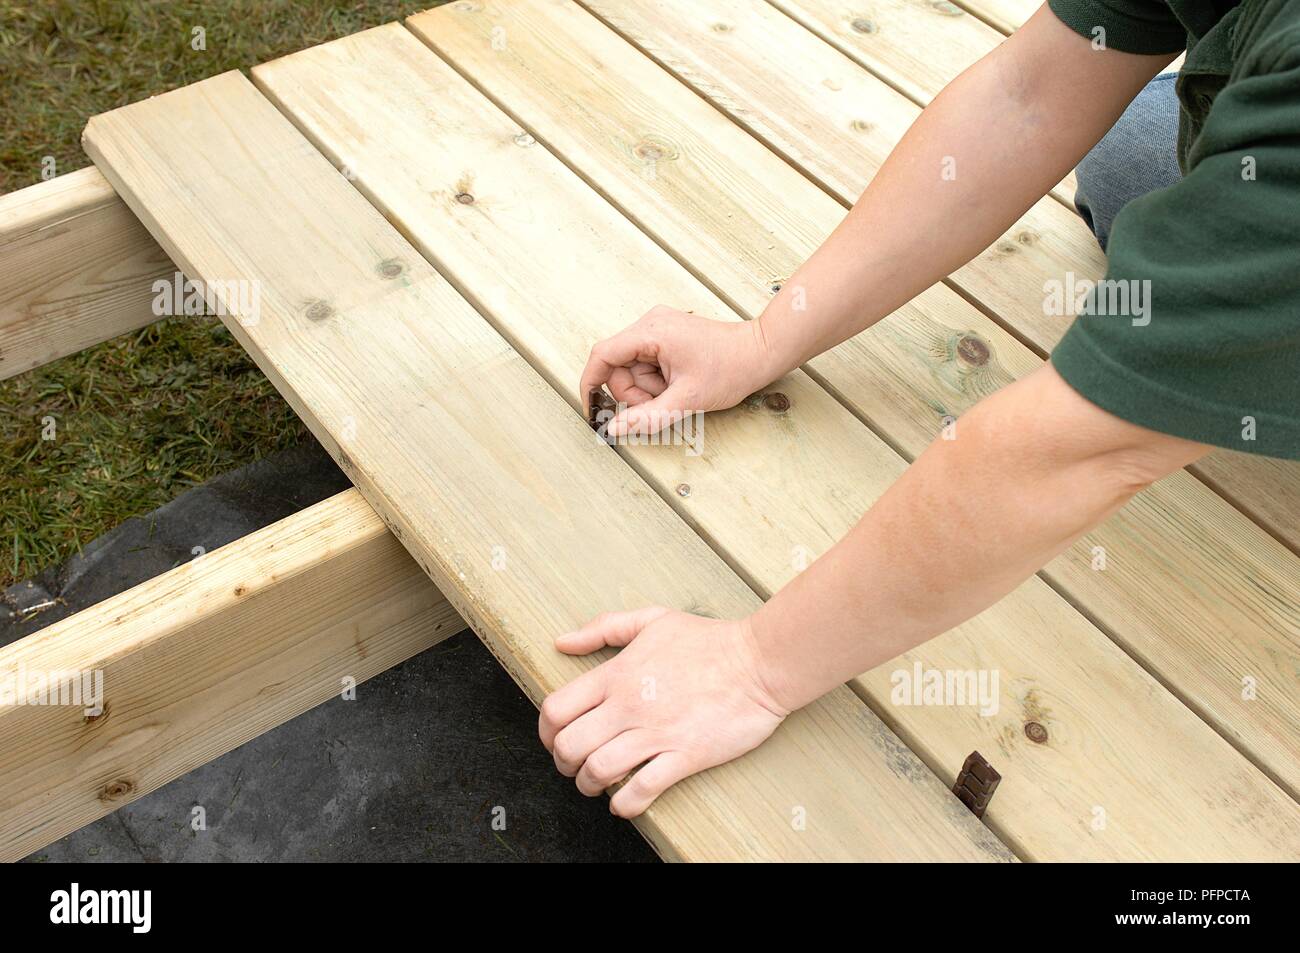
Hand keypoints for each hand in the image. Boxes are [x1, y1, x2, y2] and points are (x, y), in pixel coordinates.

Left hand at [539, 607, 788, 817]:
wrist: (760, 662)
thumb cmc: (709, 641)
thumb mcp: (652, 620)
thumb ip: (604, 628)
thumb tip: (563, 642)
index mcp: (617, 674)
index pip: (556, 709)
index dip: (545, 731)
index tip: (554, 739)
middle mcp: (628, 706)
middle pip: (569, 746)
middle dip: (564, 763)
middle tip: (575, 766)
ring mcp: (655, 732)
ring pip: (598, 771)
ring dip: (589, 785)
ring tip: (597, 784)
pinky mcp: (684, 756)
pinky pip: (640, 791)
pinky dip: (624, 804)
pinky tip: (625, 801)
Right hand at [580, 306, 775, 436]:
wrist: (760, 353)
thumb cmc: (731, 369)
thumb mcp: (687, 400)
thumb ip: (647, 417)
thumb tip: (614, 429)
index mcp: (651, 331)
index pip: (603, 355)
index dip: (591, 384)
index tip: (591, 408)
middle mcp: (650, 323)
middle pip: (618, 367)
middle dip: (635, 392)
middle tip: (662, 402)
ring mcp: (658, 328)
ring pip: (632, 368)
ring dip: (648, 388)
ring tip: (677, 390)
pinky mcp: (665, 335)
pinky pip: (645, 363)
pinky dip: (656, 380)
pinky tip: (678, 382)